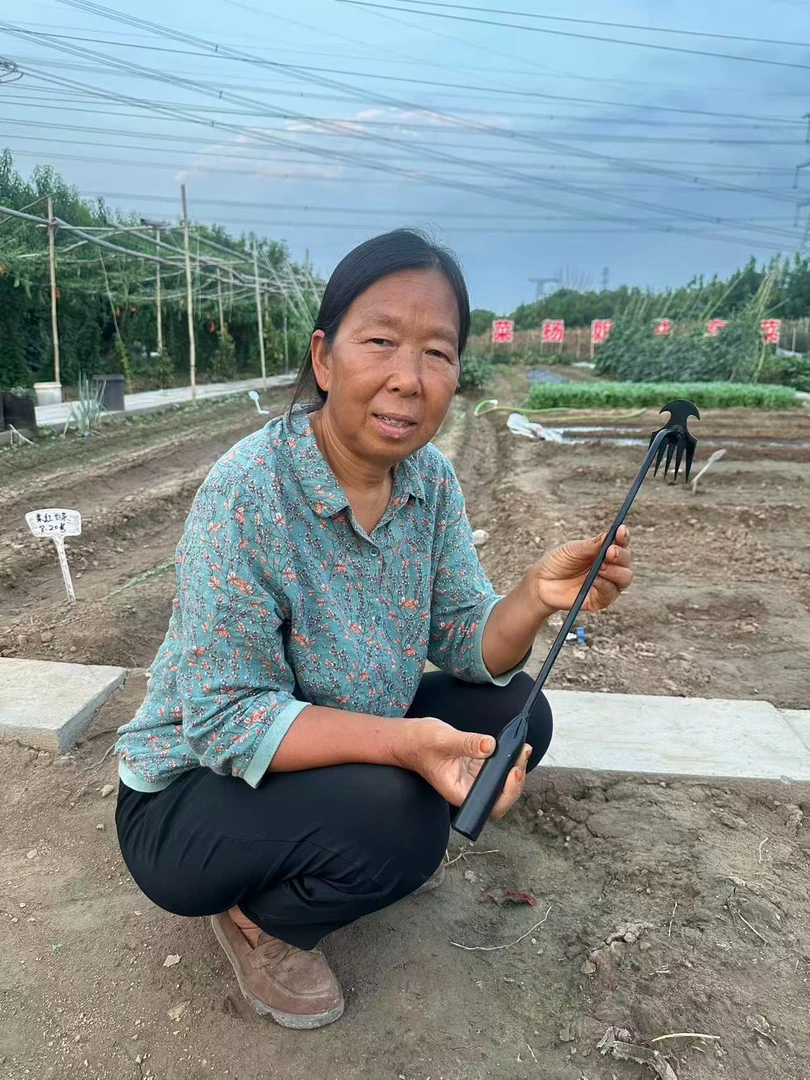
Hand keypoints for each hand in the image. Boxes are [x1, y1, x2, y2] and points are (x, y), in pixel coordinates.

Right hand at [396, 718, 531, 817]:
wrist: (409, 738)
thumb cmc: (419, 743)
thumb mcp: (443, 740)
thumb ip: (467, 743)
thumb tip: (490, 745)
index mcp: (459, 792)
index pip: (489, 805)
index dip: (507, 793)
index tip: (513, 772)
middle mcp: (468, 789)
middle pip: (500, 795)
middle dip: (515, 778)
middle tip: (522, 754)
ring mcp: (473, 778)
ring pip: (501, 782)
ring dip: (515, 767)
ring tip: (522, 748)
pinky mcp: (475, 766)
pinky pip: (497, 767)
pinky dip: (507, 758)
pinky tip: (514, 746)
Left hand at [529, 524, 632, 614]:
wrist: (542, 583)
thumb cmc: (558, 562)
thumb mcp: (572, 550)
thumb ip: (591, 545)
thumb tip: (609, 535)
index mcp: (605, 551)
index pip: (621, 543)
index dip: (623, 536)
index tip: (620, 531)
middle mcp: (611, 567)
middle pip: (626, 561)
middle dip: (620, 555)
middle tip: (609, 552)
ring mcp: (608, 583)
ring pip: (625, 578)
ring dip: (615, 571)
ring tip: (600, 568)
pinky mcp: (601, 599)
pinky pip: (611, 594)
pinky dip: (605, 586)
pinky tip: (596, 580)